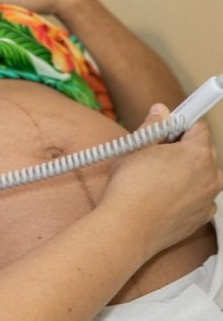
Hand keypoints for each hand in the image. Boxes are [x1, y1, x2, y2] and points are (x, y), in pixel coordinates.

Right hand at [100, 104, 222, 257]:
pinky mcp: (201, 218)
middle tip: (154, 153)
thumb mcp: (136, 148)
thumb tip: (161, 112)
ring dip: (184, 172)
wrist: (128, 228)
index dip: (179, 124)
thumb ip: (154, 127)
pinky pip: (198, 197)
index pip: (198, 126)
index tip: (168, 126)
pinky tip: (161, 197)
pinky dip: (185, 194)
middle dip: (181, 149)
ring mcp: (208, 199)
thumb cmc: (130, 188)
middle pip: (202, 151)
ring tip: (154, 178)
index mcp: (198, 153)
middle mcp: (211, 176)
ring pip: (201, 176)